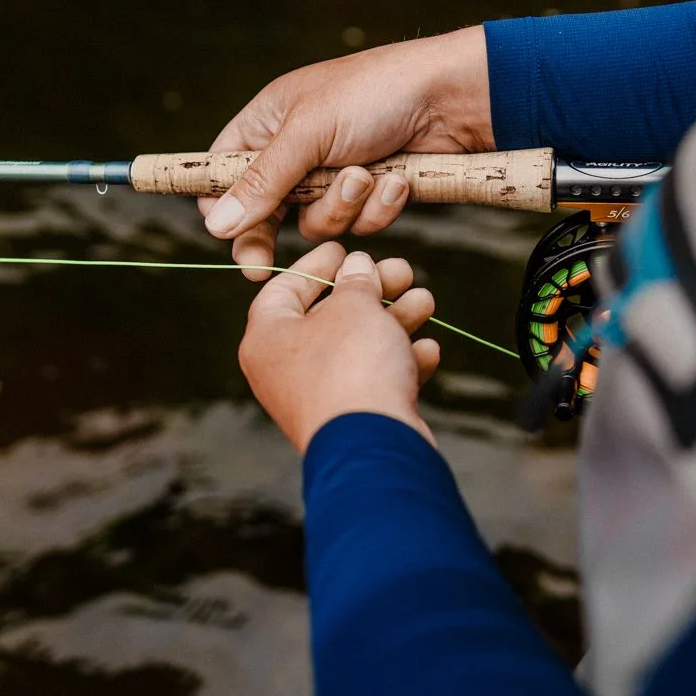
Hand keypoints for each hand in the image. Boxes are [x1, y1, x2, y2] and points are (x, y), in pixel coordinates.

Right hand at [200, 26, 491, 278]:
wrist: (452, 98)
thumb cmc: (374, 94)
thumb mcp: (309, 134)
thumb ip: (263, 182)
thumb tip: (215, 226)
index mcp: (268, 123)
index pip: (223, 172)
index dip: (220, 206)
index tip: (224, 237)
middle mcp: (296, 151)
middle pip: (264, 211)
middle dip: (272, 232)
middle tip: (261, 267)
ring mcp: (334, 174)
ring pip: (316, 224)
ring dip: (342, 206)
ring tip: (368, 173)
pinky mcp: (371, 193)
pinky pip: (359, 224)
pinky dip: (378, 207)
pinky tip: (398, 179)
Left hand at [239, 242, 441, 452]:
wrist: (372, 447)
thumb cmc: (351, 367)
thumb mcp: (354, 306)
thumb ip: (356, 281)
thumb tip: (357, 268)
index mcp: (267, 338)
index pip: (284, 288)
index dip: (317, 264)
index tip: (345, 248)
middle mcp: (286, 369)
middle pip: (329, 317)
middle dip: (371, 291)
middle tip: (402, 270)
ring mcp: (319, 398)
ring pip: (358, 348)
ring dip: (394, 321)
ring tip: (425, 302)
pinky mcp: (352, 420)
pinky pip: (374, 381)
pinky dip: (400, 363)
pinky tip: (427, 351)